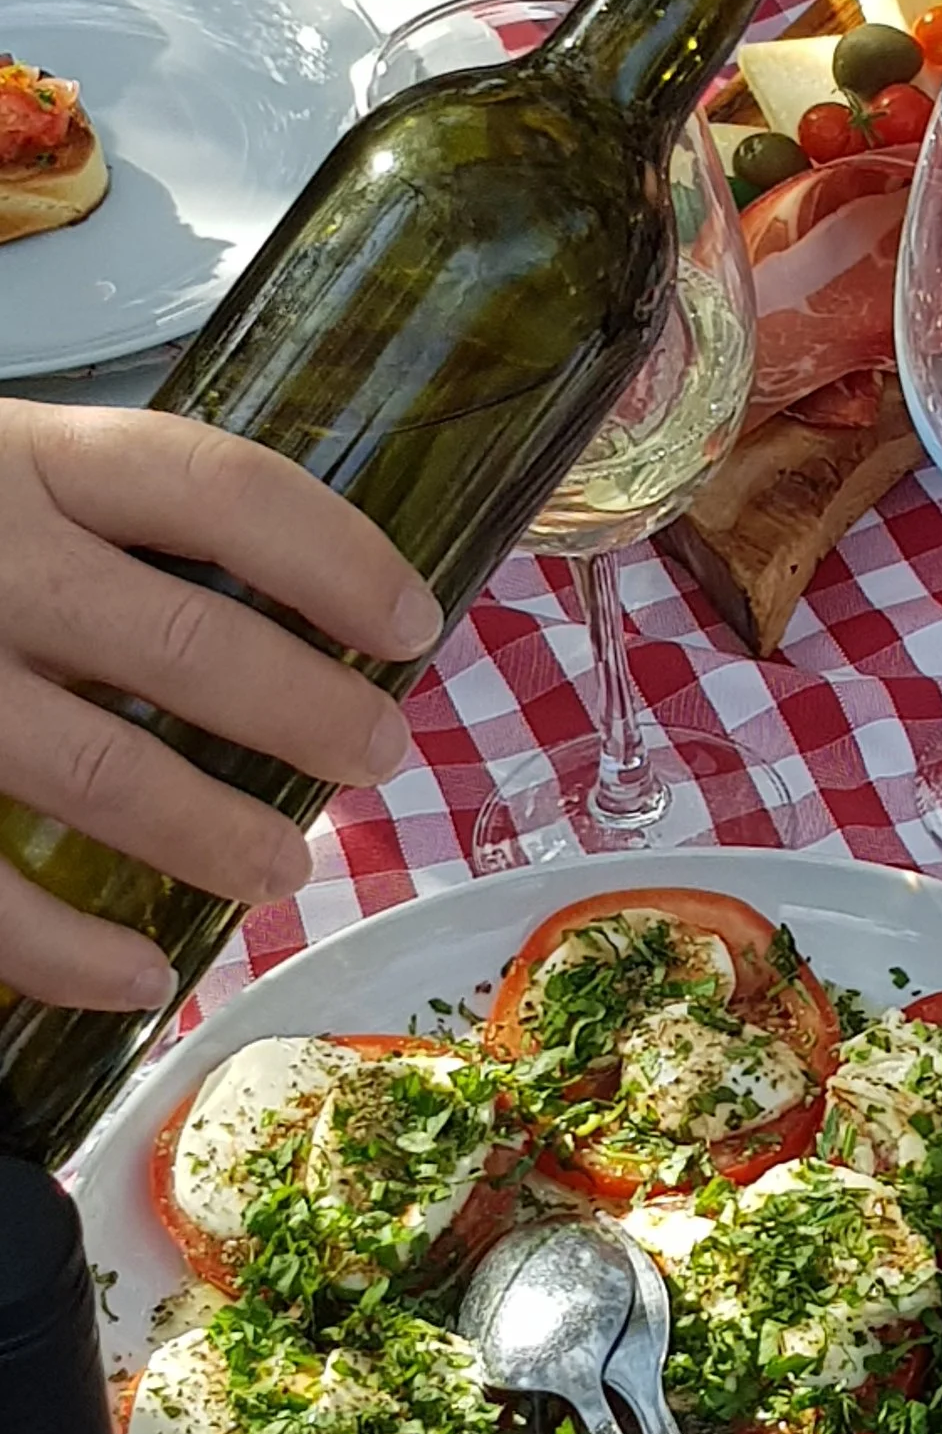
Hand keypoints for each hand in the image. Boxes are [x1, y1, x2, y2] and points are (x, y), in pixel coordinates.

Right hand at [0, 408, 437, 1012]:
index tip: (410, 620)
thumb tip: (289, 602)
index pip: (219, 490)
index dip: (336, 558)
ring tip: (282, 867)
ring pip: (107, 774)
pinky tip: (140, 974)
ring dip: (217, 836)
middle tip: (376, 754)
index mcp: (25, 458)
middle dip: (310, 712)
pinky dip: (68, 950)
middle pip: (189, 642)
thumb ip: (100, 514)